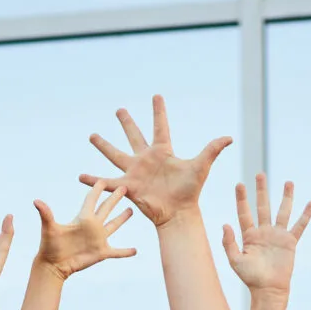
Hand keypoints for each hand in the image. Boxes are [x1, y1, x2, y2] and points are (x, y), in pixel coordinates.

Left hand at [34, 185, 137, 277]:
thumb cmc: (49, 246)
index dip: (96, 189)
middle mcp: (92, 226)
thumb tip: (36, 201)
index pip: (91, 200)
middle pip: (106, 208)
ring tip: (131, 210)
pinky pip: (117, 252)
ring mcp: (98, 239)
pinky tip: (135, 250)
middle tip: (124, 188)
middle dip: (114, 198)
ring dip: (122, 219)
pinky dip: (126, 252)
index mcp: (82, 218)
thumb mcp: (49, 228)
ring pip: (113, 225)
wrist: (53, 265)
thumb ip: (46, 214)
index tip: (103, 180)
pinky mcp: (101, 253)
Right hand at [80, 94, 229, 226]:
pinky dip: (94, 181)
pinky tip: (80, 177)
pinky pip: (107, 183)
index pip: (161, 126)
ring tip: (92, 135)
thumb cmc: (190, 191)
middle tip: (119, 109)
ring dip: (104, 145)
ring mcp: (135, 172)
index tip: (156, 95)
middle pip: (134, 135)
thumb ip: (212, 150)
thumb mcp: (200, 166)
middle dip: (127, 122)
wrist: (178, 214)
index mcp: (163, 152)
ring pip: (116, 154)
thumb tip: (230, 137)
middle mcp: (146, 159)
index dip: (159, 111)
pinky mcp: (127, 187)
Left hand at [220, 173, 310, 294]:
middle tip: (259, 174)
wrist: (268, 289)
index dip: (241, 199)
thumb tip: (225, 224)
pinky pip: (300, 225)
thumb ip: (228, 243)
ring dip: (286, 196)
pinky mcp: (290, 242)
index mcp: (249, 236)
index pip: (244, 213)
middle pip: (263, 206)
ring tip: (288, 182)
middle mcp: (264, 232)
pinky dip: (306, 214)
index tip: (239, 184)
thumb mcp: (235, 260)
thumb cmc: (250, 278)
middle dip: (261, 190)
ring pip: (282, 211)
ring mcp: (278, 236)